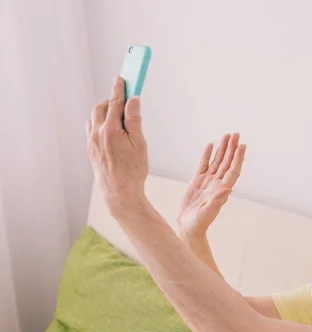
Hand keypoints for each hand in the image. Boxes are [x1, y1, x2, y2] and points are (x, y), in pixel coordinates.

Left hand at [85, 76, 148, 210]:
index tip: (122, 78)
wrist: (120, 192)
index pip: (115, 102)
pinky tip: (109, 129)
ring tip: (118, 116)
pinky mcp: (91, 149)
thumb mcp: (139, 143)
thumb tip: (133, 100)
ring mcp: (92, 141)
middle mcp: (97, 133)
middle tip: (125, 101)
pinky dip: (99, 123)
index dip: (120, 88)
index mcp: (111, 129)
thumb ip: (134, 119)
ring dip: (104, 112)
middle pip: (101, 107)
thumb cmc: (133, 169)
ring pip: (94, 117)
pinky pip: (91, 128)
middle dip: (112, 101)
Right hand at [177, 133, 245, 241]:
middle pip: (227, 162)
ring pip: (217, 161)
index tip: (242, 146)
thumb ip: (217, 202)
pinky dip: (207, 155)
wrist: (188, 226)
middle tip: (236, 134)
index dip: (238, 158)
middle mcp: (217, 183)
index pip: (233, 170)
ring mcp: (207, 181)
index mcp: (222, 189)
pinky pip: (203, 164)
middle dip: (232, 148)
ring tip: (227, 136)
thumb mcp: (208, 212)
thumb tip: (228, 190)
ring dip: (222, 149)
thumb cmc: (199, 222)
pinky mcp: (197, 181)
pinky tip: (210, 145)